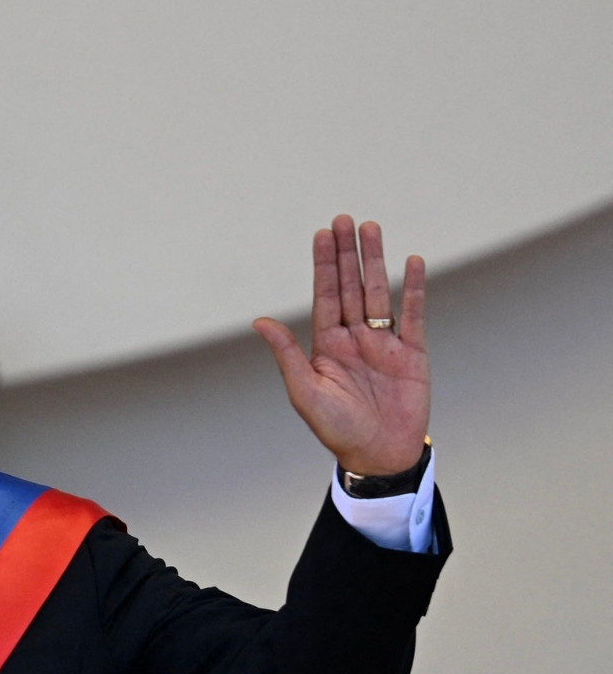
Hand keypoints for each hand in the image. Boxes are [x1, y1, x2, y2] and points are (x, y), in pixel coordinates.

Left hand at [254, 215, 429, 474]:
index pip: (325, 295)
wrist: (379, 454)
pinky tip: (411, 262)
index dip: (324, 265)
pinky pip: (414, 314)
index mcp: (327, 345)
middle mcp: (354, 337)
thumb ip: (287, 355)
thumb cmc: (337, 429)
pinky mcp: (412, 352)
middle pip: (350, 286)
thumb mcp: (306, 392)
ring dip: (375, 261)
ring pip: (378, 292)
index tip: (322, 234)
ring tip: (371, 229)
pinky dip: (413, 289)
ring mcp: (384, 342)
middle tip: (344, 219)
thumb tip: (259, 321)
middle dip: (347, 253)